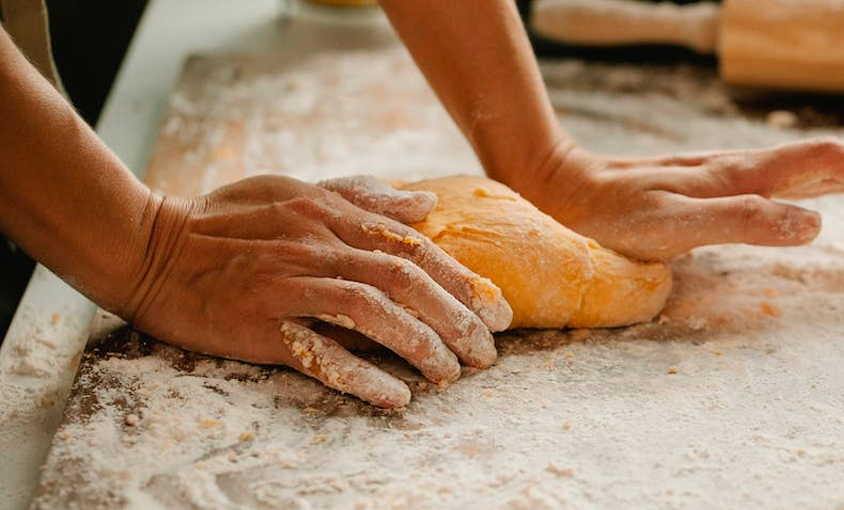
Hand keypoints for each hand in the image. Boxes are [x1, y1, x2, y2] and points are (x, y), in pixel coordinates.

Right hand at [123, 175, 512, 407]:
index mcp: (329, 214)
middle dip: (457, 318)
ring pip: (373, 313)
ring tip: (453, 375)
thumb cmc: (224, 220)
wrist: (148, 246)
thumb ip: (360, 197)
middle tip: (488, 353)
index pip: (412, 247)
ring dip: (422, 346)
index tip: (497, 309)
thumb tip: (422, 205)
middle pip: (405, 281)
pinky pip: (319, 352)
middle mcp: (316, 246)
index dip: (463, 280)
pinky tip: (396, 396)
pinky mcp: (259, 325)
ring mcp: (288, 286)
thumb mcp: (293, 190)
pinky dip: (362, 374)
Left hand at [516, 138, 843, 259]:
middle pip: (834, 160)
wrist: (566, 189)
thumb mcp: (672, 227)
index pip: (832, 164)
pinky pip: (785, 179)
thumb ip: (741, 223)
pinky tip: (825, 192)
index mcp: (743, 176)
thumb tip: (819, 223)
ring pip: (813, 166)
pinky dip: (825, 182)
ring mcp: (730, 175)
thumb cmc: (611, 216)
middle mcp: (744, 169)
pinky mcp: (714, 186)